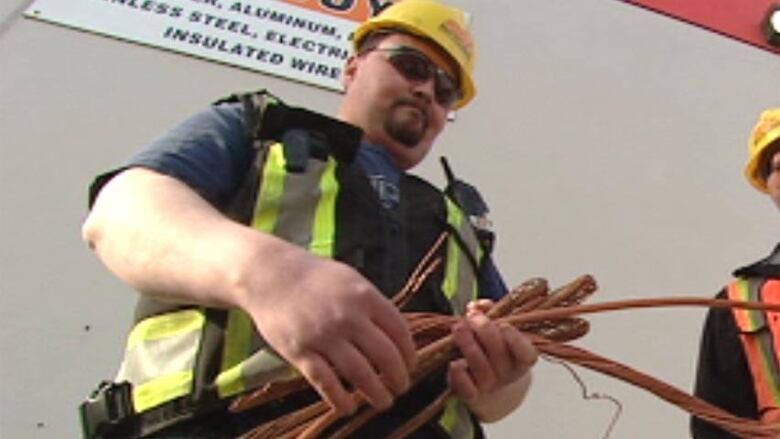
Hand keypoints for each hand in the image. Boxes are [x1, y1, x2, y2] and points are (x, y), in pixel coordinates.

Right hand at [240, 246, 416, 415]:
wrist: (268, 274)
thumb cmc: (312, 276)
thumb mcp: (350, 279)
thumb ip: (372, 304)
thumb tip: (394, 332)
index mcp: (365, 296)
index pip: (399, 331)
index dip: (409, 353)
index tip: (411, 365)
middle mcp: (348, 317)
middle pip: (385, 356)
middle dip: (398, 378)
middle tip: (401, 388)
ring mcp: (324, 336)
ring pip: (360, 374)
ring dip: (376, 394)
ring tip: (383, 402)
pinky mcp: (300, 352)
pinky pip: (326, 382)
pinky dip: (340, 400)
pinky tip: (348, 408)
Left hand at [447, 300, 537, 418]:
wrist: (485, 383)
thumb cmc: (492, 348)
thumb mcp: (495, 327)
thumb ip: (489, 312)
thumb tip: (478, 305)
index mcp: (521, 358)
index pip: (527, 354)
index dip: (516, 340)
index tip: (503, 324)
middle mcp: (508, 374)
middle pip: (499, 354)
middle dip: (485, 331)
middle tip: (473, 317)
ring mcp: (490, 385)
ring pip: (480, 367)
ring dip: (468, 344)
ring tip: (458, 327)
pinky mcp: (472, 394)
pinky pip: (466, 388)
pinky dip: (459, 375)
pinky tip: (454, 362)